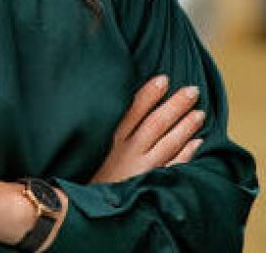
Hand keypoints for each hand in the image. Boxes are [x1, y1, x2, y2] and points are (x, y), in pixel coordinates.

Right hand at [90, 75, 204, 183]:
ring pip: (169, 143)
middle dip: (176, 105)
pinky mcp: (151, 185)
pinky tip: (198, 142)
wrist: (90, 211)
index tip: (164, 79)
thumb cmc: (91, 174)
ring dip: (186, 126)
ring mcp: (142, 169)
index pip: (134, 109)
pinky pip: (174, 167)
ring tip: (200, 113)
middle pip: (156, 123)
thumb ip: (108, 128)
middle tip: (192, 91)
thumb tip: (122, 102)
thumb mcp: (92, 147)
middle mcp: (128, 152)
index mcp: (112, 138)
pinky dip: (187, 154)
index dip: (150, 93)